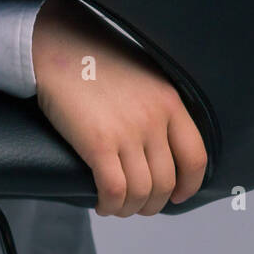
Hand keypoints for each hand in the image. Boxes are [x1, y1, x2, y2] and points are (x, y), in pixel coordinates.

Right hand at [32, 0, 206, 215]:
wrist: (57, 45)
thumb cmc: (93, 57)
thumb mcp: (142, 76)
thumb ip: (155, 106)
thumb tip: (158, 145)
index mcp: (169, 102)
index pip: (195, 157)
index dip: (188, 185)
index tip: (178, 195)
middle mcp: (154, 119)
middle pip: (166, 183)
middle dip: (153, 204)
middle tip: (138, 205)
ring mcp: (127, 132)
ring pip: (141, 193)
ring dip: (129, 208)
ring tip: (117, 206)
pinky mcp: (98, 144)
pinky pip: (114, 191)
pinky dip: (110, 205)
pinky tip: (102, 203)